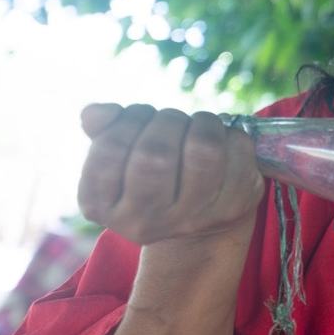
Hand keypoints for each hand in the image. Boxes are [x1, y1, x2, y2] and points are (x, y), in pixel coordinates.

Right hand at [78, 103, 264, 245]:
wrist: (200, 222)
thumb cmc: (154, 176)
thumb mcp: (122, 156)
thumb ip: (104, 130)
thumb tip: (96, 112)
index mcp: (102, 206)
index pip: (109, 152)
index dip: (128, 121)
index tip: (142, 116)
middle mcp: (143, 221)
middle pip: (155, 154)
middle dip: (166, 120)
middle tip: (172, 118)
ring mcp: (190, 219)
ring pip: (203, 151)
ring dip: (201, 122)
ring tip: (199, 123)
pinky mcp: (231, 208)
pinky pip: (237, 153)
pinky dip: (232, 134)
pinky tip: (224, 141)